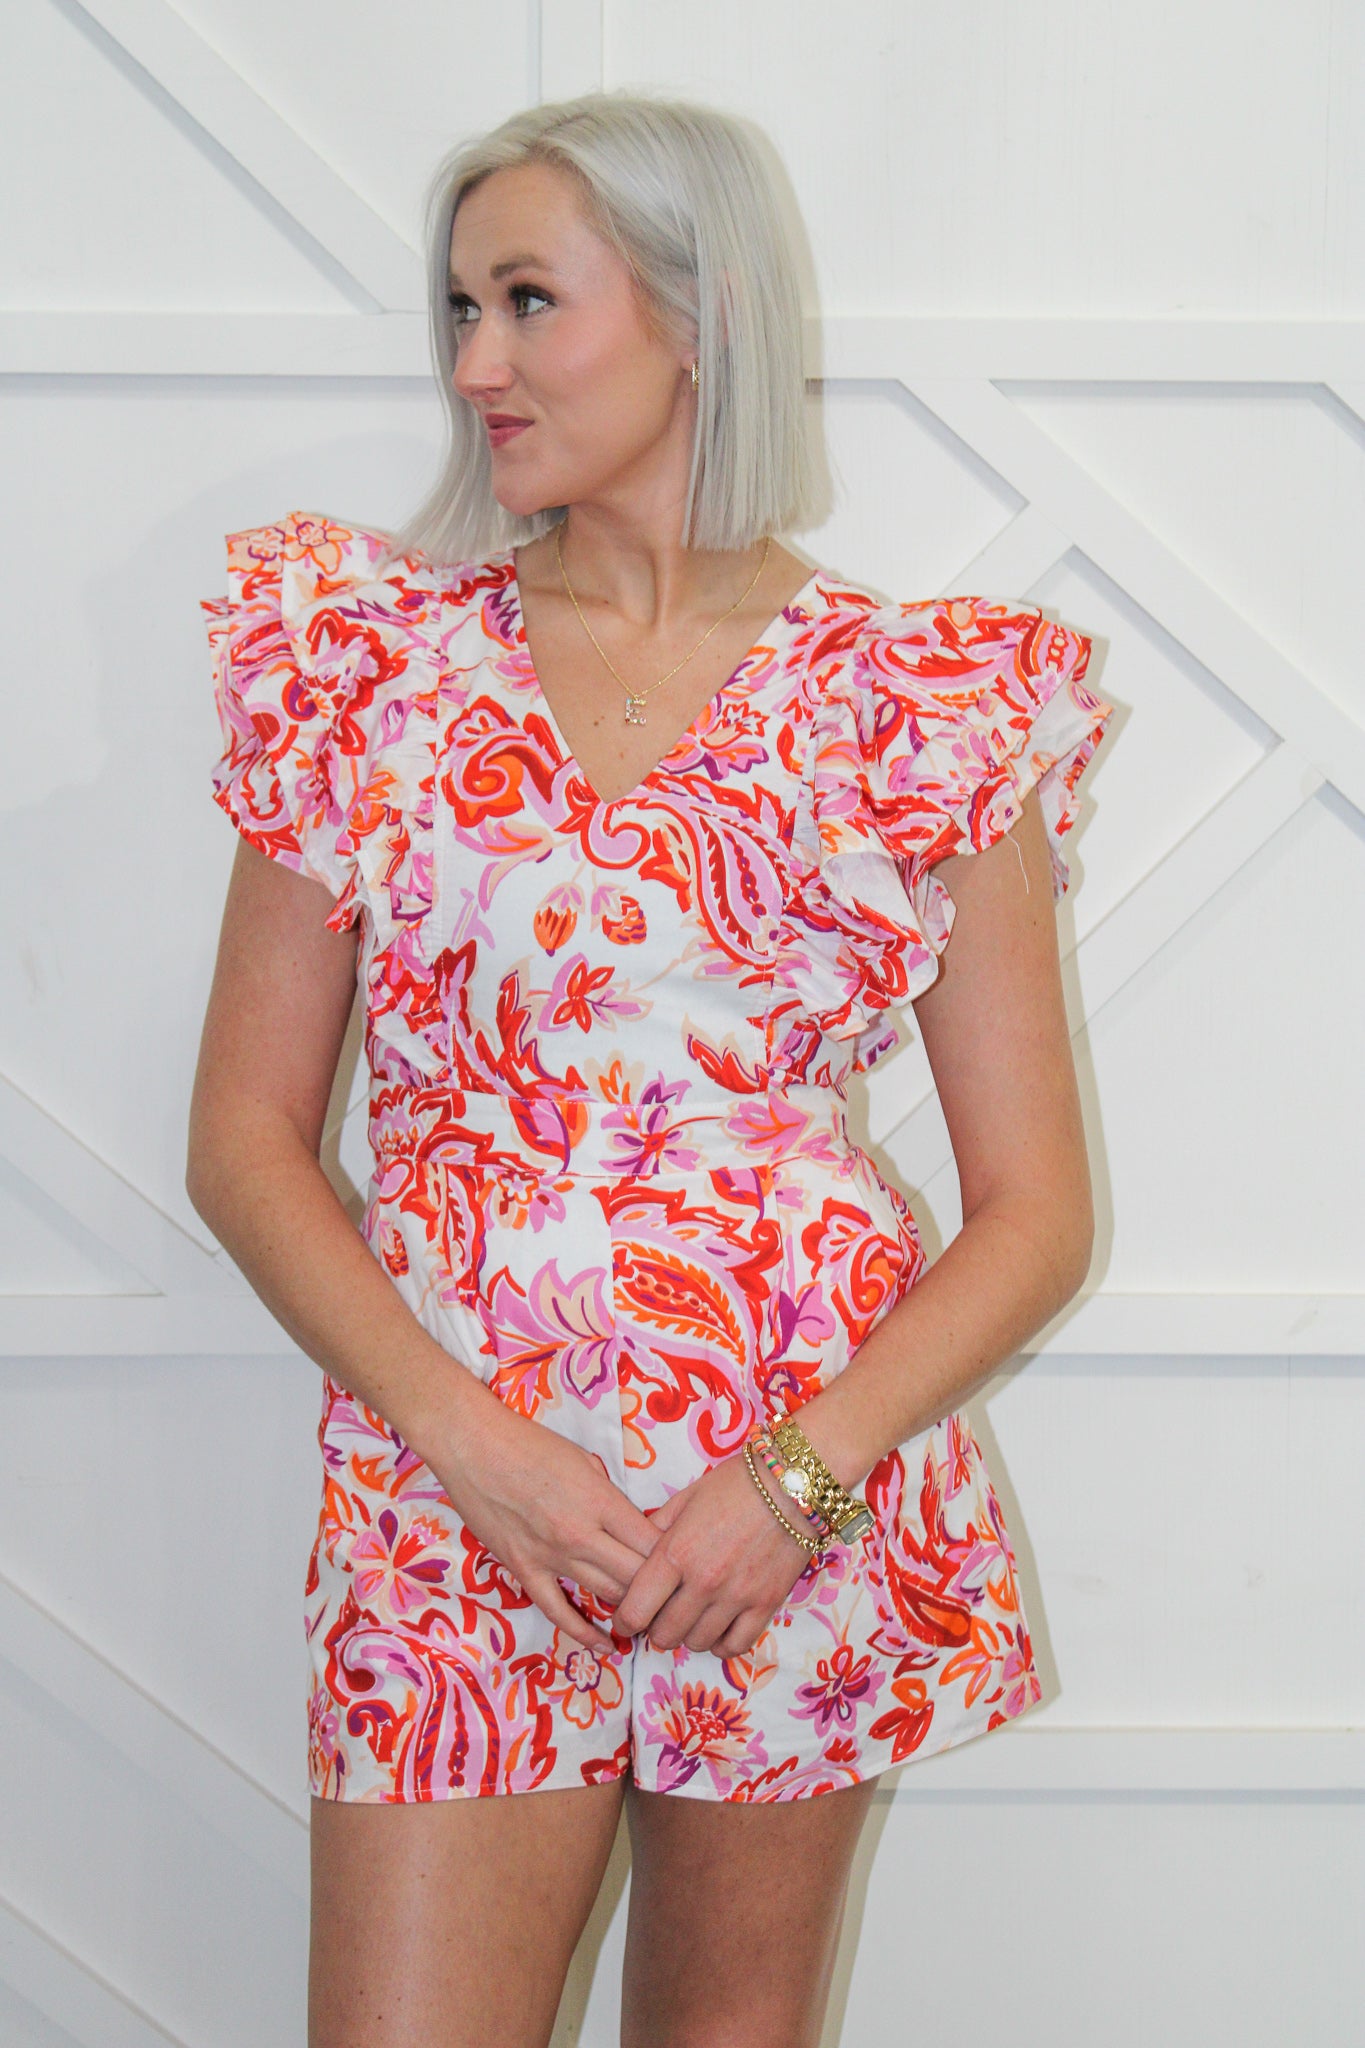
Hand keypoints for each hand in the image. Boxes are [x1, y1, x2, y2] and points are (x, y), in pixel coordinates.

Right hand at [429, 1401, 660, 1655]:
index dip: (675, 1559)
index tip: (684, 1566)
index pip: (654, 1545)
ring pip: (606, 1596)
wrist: (473, 1446)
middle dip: (660, 1591)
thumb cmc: (530, 1444)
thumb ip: (610, 1496)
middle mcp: (581, 1535)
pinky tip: (607, 1647)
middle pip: (637, 1577)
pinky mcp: (524, 1571)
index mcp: (601, 1502)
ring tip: (653, 1620)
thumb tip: (631, 1523)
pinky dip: (585, 1633)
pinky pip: (559, 1611)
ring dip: (632, 1610)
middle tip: (676, 1599)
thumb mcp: (585, 1460)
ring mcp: (551, 1557)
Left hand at [613, 1448, 816, 1656]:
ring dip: (687, 1635)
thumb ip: (656, 1529)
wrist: (792, 1484)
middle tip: (660, 1614)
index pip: (636, 1610)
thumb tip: (635, 1554)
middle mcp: (703, 1582)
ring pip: (696, 1643)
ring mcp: (736, 1597)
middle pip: (664, 1635)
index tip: (627, 1618)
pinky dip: (721, 1643)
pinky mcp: (766, 1605)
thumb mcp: (685, 1498)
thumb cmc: (735, 1484)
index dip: (625, 1620)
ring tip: (691, 1617)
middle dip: (655, 1628)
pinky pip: (735, 1646)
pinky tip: (718, 1627)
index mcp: (676, 1553)